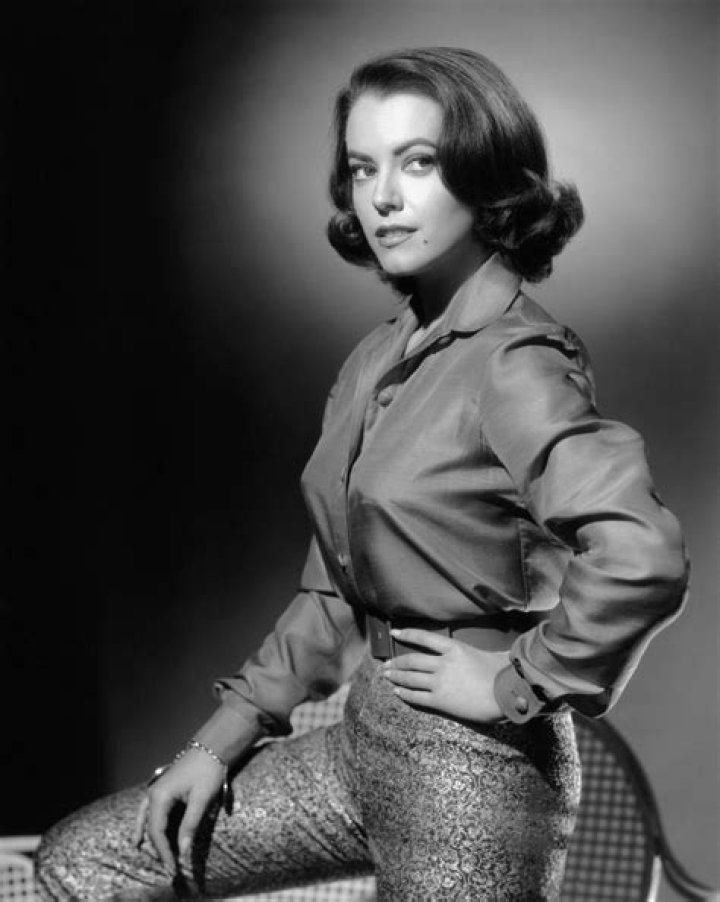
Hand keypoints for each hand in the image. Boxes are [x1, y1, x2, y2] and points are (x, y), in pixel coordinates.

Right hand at [133, 748, 225, 872]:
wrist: (211, 747)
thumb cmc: (207, 771)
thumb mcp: (201, 799)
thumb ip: (190, 825)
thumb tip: (183, 851)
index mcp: (160, 796)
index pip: (157, 832)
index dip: (164, 853)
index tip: (174, 868)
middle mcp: (153, 793)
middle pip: (151, 828)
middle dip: (160, 849)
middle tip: (171, 868)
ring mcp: (156, 790)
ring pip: (147, 820)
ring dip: (151, 839)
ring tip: (154, 856)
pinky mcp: (162, 788)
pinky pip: (147, 810)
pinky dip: (144, 824)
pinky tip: (140, 835)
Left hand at [380, 628, 509, 722]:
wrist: (505, 696)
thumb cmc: (503, 674)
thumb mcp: (491, 654)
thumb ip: (484, 652)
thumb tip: (492, 651)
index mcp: (454, 648)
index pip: (424, 637)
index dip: (407, 634)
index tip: (395, 632)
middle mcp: (443, 663)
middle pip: (412, 660)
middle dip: (396, 662)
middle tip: (386, 664)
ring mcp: (439, 682)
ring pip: (410, 678)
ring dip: (396, 677)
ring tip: (387, 676)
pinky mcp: (440, 701)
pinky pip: (417, 697)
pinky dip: (405, 694)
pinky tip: (398, 693)